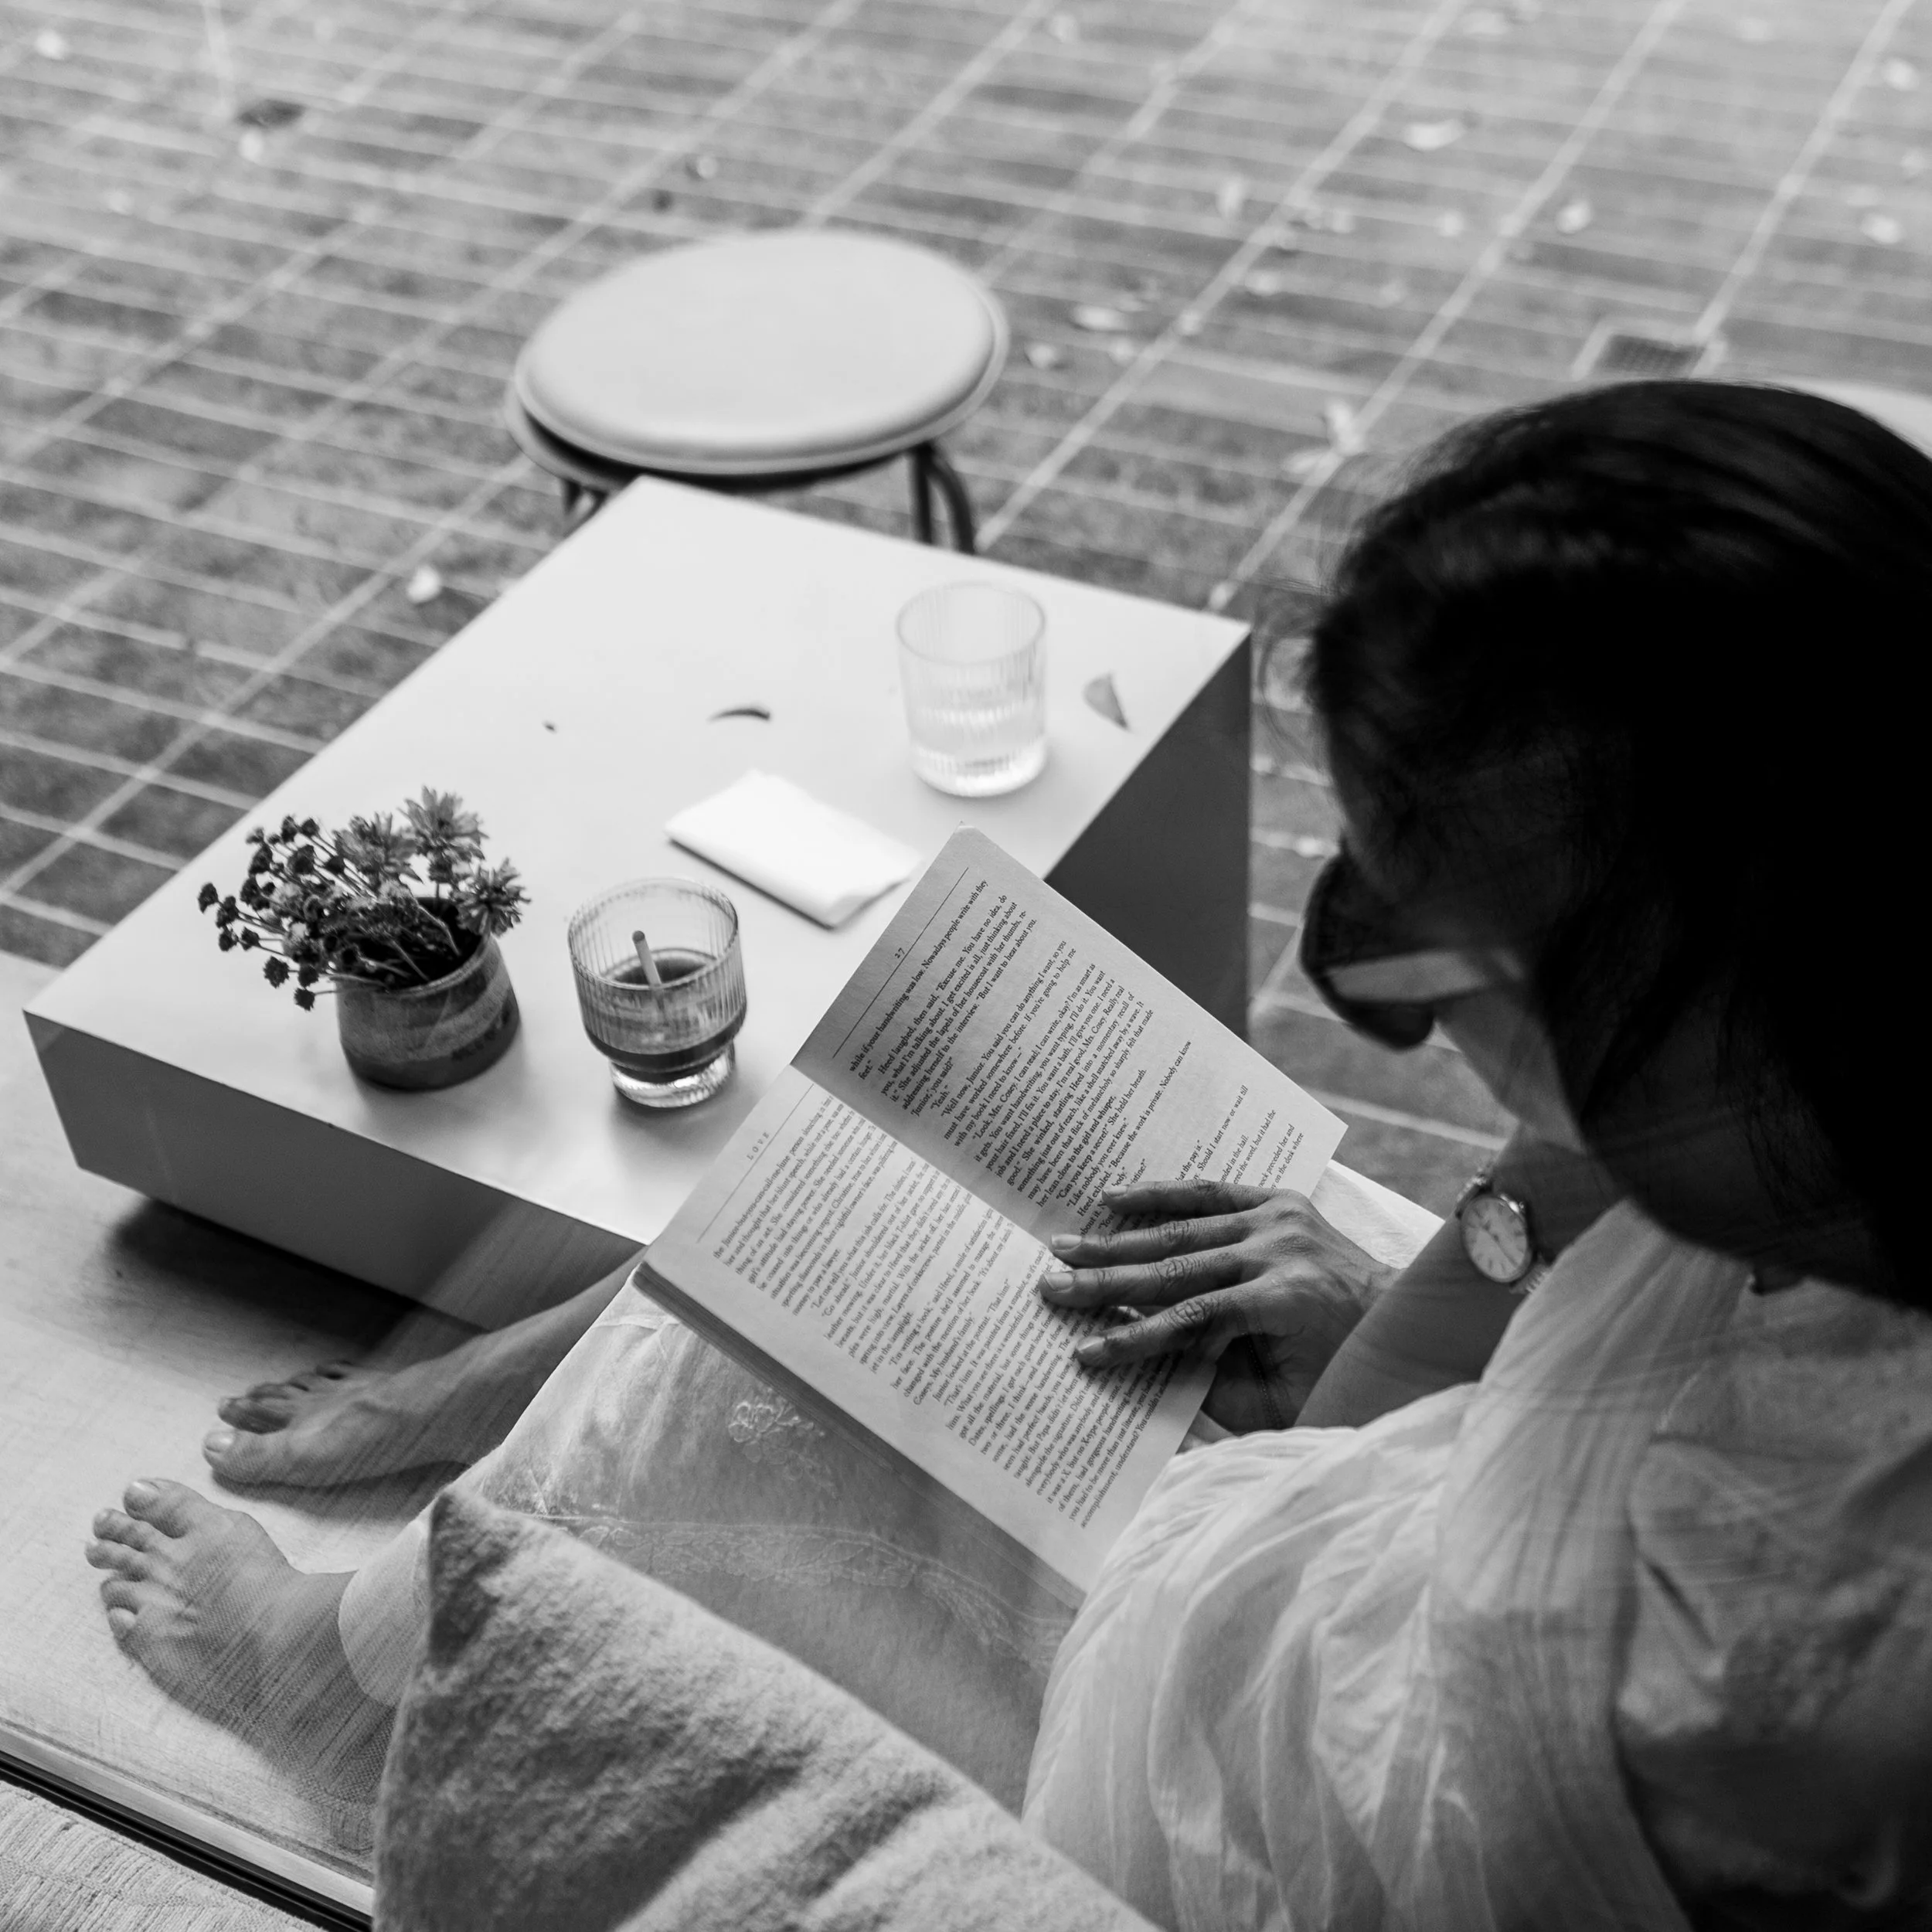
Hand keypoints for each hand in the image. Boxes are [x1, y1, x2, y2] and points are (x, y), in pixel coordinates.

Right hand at [1038, 1181, 1398, 1431]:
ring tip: (1064, 1246)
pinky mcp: (1279, 1201)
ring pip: (1183, 1230)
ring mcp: (1280, 1220)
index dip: (1134, 1340)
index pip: (1191, 1321)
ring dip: (1118, 1240)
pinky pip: (1211, 1191)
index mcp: (1286, 1301)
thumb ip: (1216, 1388)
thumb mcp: (1283, 1402)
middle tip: (1050, 1287)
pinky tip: (1113, 1197)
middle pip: (1175, 1268)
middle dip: (1106, 1282)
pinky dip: (1160, 1195)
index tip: (1085, 1355)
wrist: (1404, 1325)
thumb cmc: (1342, 1377)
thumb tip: (1141, 1375)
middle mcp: (1280, 1251)